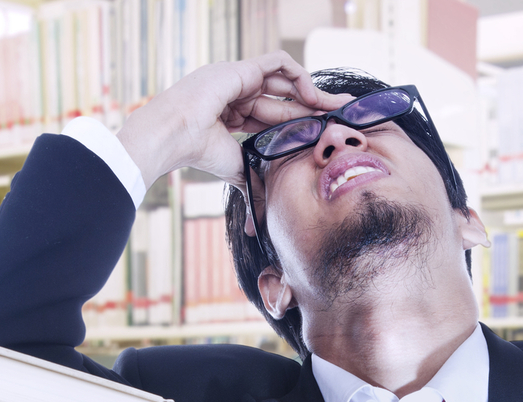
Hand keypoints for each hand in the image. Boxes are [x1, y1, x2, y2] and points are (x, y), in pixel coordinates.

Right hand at [115, 52, 350, 186]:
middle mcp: (239, 93)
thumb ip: (253, 181)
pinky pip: (278, 62)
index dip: (303, 122)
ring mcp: (241, 78)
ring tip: (336, 107)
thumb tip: (261, 218)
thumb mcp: (236, 168)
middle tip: (347, 115)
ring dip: (314, 91)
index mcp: (237, 114)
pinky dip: (298, 76)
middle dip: (318, 106)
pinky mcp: (243, 68)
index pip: (278, 116)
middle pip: (287, 98)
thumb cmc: (198, 152)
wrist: (175, 136)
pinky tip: (312, 98)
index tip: (327, 131)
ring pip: (286, 80)